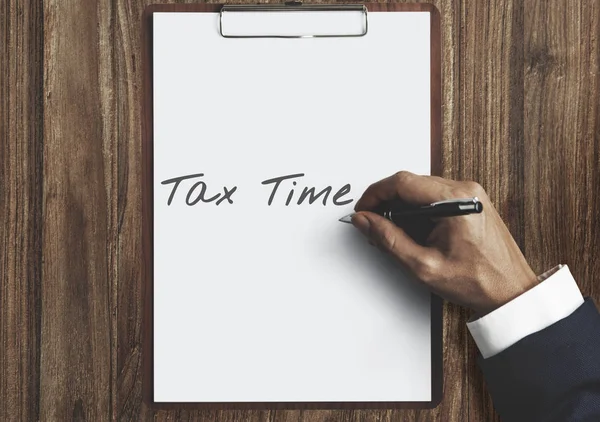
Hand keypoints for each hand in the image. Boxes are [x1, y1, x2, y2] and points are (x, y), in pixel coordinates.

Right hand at [352, 171, 537, 315]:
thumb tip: (365, 221)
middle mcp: (465, 190)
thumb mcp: (423, 266)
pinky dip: (418, 212)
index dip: (375, 195)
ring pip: (421, 190)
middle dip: (387, 203)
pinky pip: (434, 197)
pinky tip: (414, 233)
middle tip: (375, 227)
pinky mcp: (471, 203)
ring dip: (402, 208)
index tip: (363, 210)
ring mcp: (471, 194)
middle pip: (411, 183)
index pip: (402, 182)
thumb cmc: (477, 282)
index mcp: (455, 200)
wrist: (511, 292)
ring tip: (395, 235)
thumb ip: (388, 240)